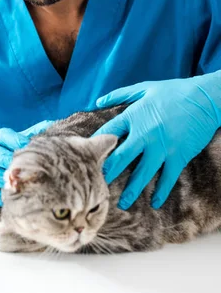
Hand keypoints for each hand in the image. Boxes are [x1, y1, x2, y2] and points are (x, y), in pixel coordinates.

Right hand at [0, 120, 53, 205]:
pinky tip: (7, 197)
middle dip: (5, 160)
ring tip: (15, 183)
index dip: (15, 140)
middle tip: (19, 168)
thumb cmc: (19, 158)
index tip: (28, 148)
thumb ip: (38, 135)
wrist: (2, 176)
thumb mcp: (27, 144)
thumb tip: (52, 127)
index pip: (3, 135)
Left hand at [92, 72, 220, 209]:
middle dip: (108, 173)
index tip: (88, 157)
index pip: (109, 133)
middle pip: (121, 157)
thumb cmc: (173, 91)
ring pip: (142, 173)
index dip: (97, 145)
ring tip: (122, 204)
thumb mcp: (144, 88)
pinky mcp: (178, 156)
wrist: (204, 98)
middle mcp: (144, 133)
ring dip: (132, 190)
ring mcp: (162, 147)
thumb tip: (98, 101)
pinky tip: (155, 203)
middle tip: (98, 185)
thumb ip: (119, 95)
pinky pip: (167, 178)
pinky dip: (161, 192)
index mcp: (134, 116)